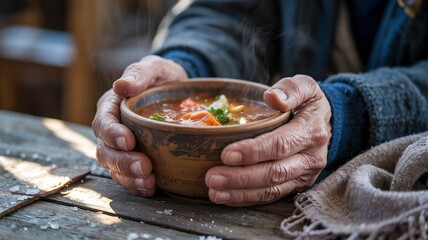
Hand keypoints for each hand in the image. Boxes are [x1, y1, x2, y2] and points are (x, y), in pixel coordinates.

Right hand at [92, 55, 187, 195]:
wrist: (178, 89)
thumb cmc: (162, 76)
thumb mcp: (154, 68)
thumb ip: (139, 74)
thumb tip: (120, 86)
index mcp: (111, 107)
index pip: (103, 123)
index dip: (112, 134)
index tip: (129, 141)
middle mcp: (113, 129)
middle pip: (106, 150)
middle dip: (122, 162)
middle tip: (144, 167)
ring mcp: (122, 147)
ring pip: (115, 167)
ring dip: (130, 177)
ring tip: (149, 181)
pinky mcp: (136, 158)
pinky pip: (129, 176)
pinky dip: (138, 184)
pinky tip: (151, 187)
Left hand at [205, 75, 331, 205]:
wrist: (325, 123)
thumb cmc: (308, 103)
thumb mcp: (305, 86)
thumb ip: (290, 89)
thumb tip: (272, 97)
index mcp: (311, 131)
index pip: (280, 144)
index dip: (253, 151)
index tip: (226, 154)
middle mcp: (311, 158)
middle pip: (274, 172)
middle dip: (241, 177)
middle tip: (212, 177)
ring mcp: (305, 175)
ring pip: (272, 189)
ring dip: (241, 193)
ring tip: (214, 191)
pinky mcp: (297, 185)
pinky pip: (272, 196)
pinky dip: (248, 198)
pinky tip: (226, 197)